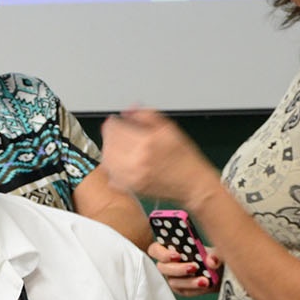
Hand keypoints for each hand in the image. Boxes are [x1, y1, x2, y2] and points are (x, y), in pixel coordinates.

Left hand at [101, 107, 219, 205]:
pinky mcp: (131, 188)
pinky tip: (121, 163)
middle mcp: (137, 160)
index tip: (117, 121)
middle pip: (108, 143)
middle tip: (118, 132)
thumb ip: (145, 115)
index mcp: (146, 141)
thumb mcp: (168, 127)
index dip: (114, 122)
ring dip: (109, 151)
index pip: (114, 128)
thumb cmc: (184, 156)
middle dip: (111, 135)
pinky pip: (111, 175)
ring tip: (119, 147)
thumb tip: (127, 111)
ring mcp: (132, 176)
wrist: (192, 183)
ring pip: (107, 160)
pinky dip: (112, 168)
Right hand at [149, 242, 222, 296]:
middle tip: (194, 267)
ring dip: (188, 281)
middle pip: (162, 268)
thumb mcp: (215, 251)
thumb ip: (214, 255)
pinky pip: (185, 291)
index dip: (162, 253)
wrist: (221, 271)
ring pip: (173, 282)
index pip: (155, 250)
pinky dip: (196, 288)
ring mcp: (173, 278)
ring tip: (204, 280)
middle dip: (177, 268)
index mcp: (170, 248)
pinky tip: (206, 284)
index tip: (177, 255)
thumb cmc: (212, 256)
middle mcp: (168, 264)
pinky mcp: (181, 289)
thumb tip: (212, 261)